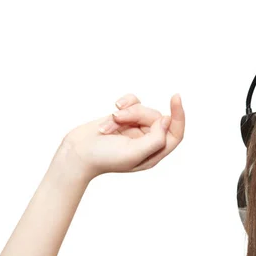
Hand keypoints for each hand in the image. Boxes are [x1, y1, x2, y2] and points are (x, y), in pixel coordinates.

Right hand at [60, 93, 184, 179]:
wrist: (76, 153)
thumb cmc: (103, 157)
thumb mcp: (133, 153)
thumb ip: (155, 139)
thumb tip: (167, 120)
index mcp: (153, 154)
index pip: (175, 133)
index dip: (179, 116)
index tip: (176, 97)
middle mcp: (147, 142)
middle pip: (155, 118)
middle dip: (136, 114)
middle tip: (117, 118)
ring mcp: (135, 129)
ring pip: (142, 109)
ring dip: (125, 113)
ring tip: (108, 123)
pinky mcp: (124, 119)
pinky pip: (133, 102)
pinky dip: (123, 104)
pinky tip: (113, 108)